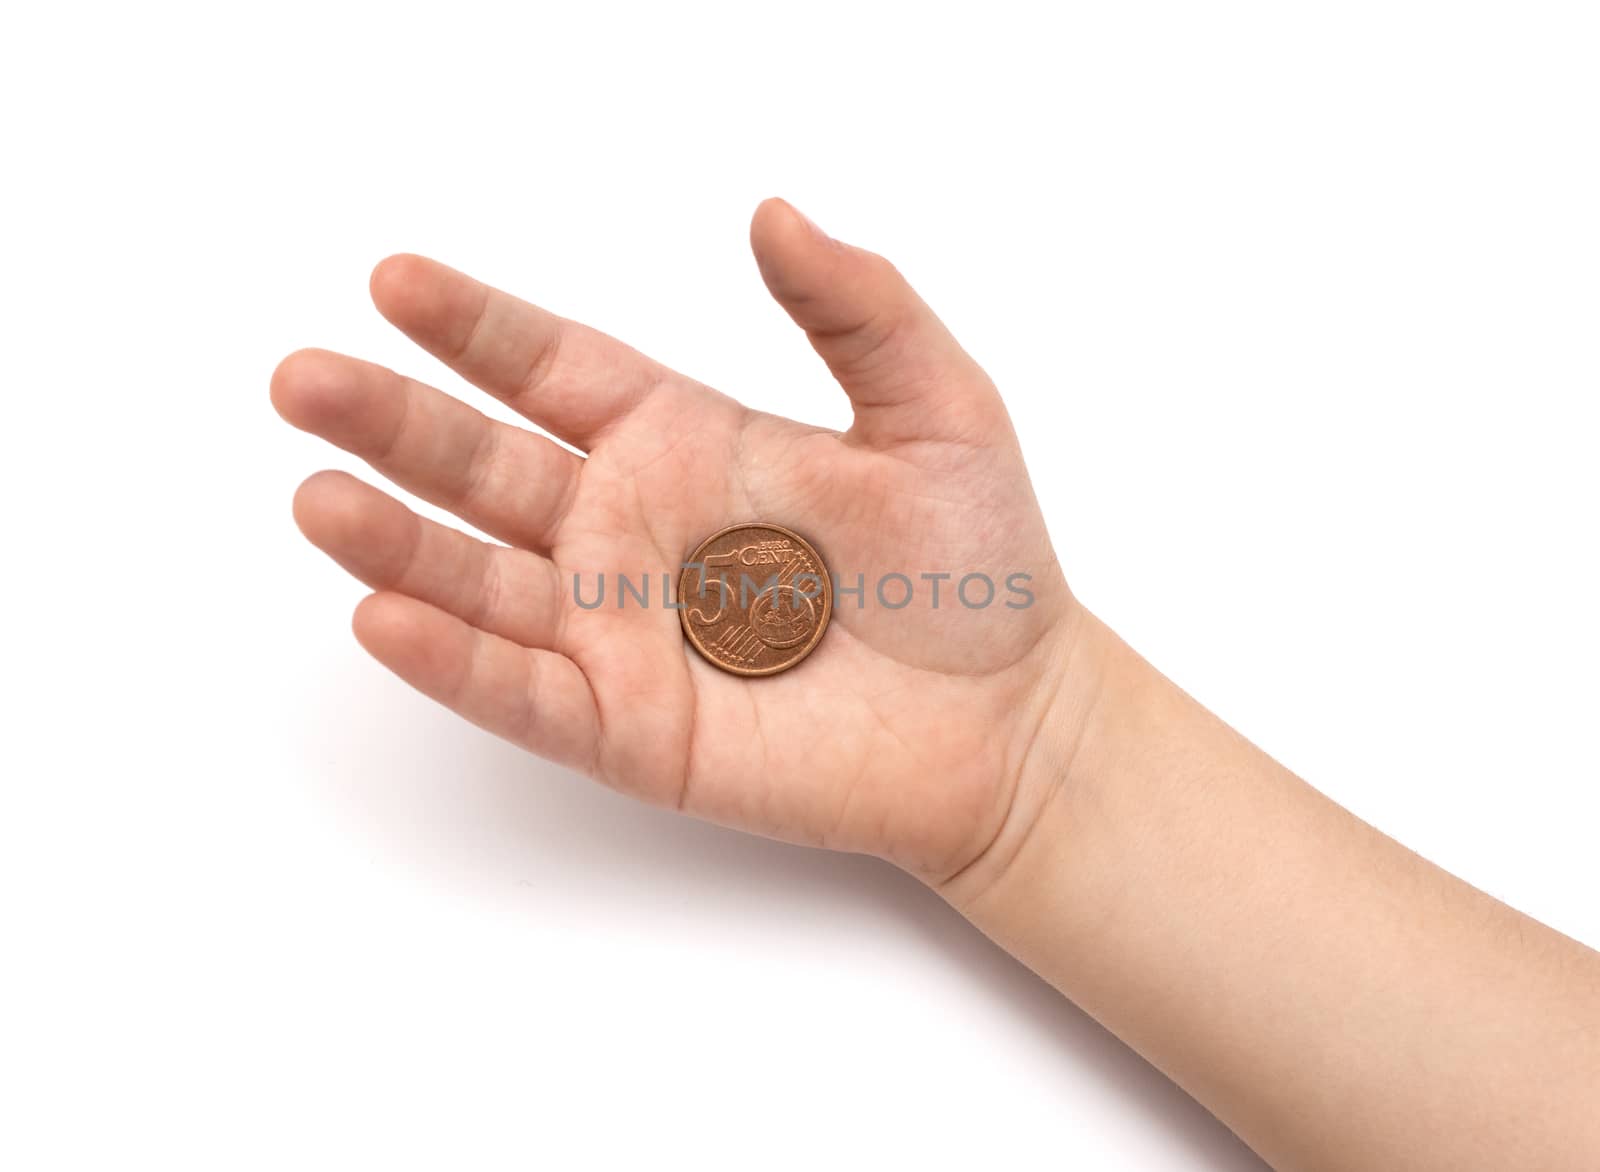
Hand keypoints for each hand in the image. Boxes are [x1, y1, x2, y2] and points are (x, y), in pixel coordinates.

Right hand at [272, 199, 1081, 882]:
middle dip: (392, 424)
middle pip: (483, 467)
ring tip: (319, 495)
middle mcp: (629, 533)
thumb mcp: (936, 405)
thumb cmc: (980, 561)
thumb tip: (773, 212)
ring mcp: (620, 635)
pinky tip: (384, 616)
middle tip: (303, 381)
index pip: (549, 370)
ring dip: (393, 542)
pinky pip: (523, 692)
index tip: (393, 281)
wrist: (1015, 717)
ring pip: (479, 583)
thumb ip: (857, 307)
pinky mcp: (630, 731)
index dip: (473, 327)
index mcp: (682, 442)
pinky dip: (453, 661)